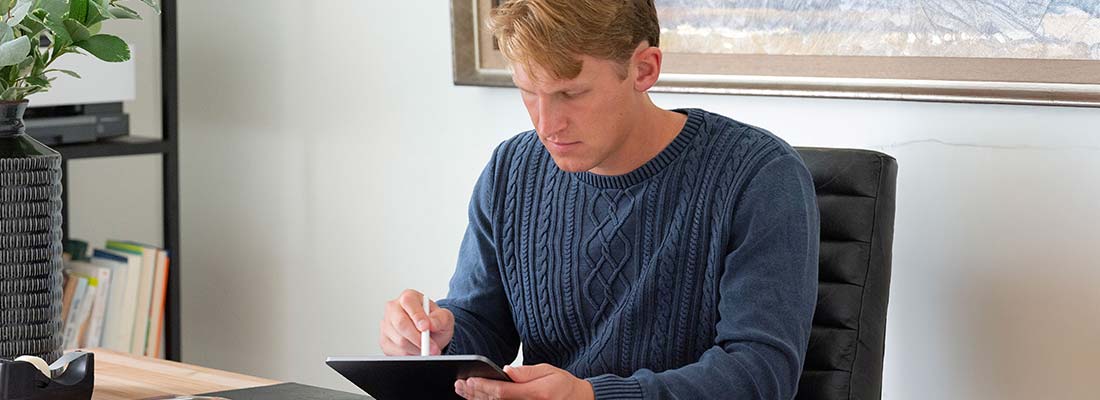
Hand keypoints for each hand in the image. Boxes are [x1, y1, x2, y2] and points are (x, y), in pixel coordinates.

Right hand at [379, 289, 453, 355]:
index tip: (426, 328)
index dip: (417, 317)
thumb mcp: (445, 317)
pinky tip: (418, 350)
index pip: (408, 303)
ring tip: (429, 349)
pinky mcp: (385, 341)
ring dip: (417, 349)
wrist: (430, 334)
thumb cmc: (435, 322)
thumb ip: (440, 318)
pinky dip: (410, 355)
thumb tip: (431, 324)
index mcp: (408, 297)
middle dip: (418, 338)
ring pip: (399, 341)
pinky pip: (396, 352)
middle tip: (432, 347)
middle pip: (401, 324)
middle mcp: (393, 309)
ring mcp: (386, 325)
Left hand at [455, 364, 593, 399]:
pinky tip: (477, 399)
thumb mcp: (548, 371)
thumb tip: (506, 370)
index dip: (484, 387)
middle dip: (475, 393)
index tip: (469, 380)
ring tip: (463, 391)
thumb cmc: (563, 385)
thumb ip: (526, 372)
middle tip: (460, 385)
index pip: (502, 392)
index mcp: (536, 394)